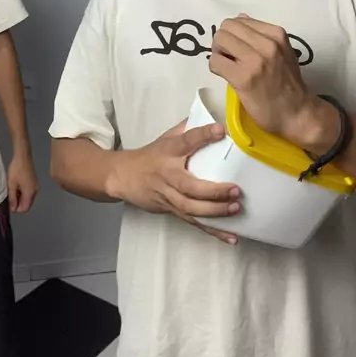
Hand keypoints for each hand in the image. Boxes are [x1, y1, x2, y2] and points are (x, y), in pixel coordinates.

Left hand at [7, 153, 38, 212]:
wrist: (23, 156)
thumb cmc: (16, 170)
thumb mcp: (11, 185)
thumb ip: (12, 198)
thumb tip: (13, 209)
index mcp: (30, 192)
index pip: (25, 208)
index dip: (16, 208)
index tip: (9, 203)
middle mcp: (35, 191)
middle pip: (27, 204)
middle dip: (18, 203)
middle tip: (9, 197)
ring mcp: (35, 186)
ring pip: (27, 198)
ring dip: (20, 197)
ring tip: (11, 191)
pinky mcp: (34, 182)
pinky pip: (28, 192)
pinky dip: (22, 192)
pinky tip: (16, 186)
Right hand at [107, 120, 240, 243]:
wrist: (122, 176)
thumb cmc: (149, 156)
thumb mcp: (166, 138)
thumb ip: (188, 130)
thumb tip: (214, 120)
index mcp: (168, 152)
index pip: (186, 141)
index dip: (203, 135)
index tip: (220, 130)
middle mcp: (168, 175)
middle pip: (190, 187)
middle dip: (213, 191)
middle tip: (235, 189)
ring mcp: (168, 196)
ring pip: (191, 208)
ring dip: (214, 212)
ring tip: (234, 209)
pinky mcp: (171, 210)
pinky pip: (193, 222)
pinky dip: (213, 231)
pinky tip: (231, 236)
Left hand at [210, 15, 313, 143]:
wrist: (298, 113)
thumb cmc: (288, 83)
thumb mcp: (281, 51)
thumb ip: (261, 34)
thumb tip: (241, 17)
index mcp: (276, 34)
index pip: (239, 20)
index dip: (233, 35)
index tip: (237, 49)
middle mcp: (267, 43)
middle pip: (226, 27)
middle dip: (222, 41)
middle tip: (229, 57)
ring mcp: (255, 60)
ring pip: (219, 40)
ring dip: (218, 53)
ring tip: (228, 66)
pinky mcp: (243, 78)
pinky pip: (215, 62)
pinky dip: (216, 67)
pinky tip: (227, 76)